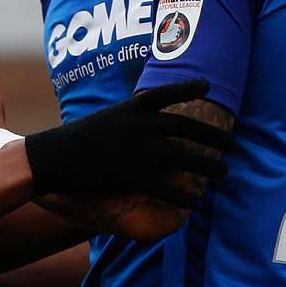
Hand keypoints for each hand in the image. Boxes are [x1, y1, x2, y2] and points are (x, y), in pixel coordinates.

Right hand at [24, 80, 231, 205]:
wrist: (53, 155)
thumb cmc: (76, 140)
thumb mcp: (106, 119)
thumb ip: (127, 122)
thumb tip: (142, 127)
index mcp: (134, 107)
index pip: (167, 93)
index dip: (189, 86)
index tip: (208, 85)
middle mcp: (143, 124)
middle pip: (189, 128)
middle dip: (214, 137)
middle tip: (232, 144)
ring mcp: (142, 149)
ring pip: (187, 158)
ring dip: (210, 167)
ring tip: (225, 174)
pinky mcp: (136, 175)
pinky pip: (170, 188)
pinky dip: (187, 196)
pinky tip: (198, 202)